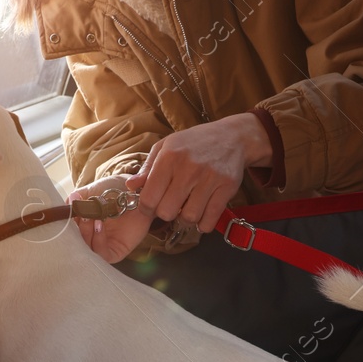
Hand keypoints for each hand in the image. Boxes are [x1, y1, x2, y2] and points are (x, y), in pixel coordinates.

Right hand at [69, 175, 154, 262]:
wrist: (135, 190)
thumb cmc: (112, 191)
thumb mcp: (89, 192)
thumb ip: (76, 199)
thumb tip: (69, 203)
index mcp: (80, 228)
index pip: (67, 234)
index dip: (65, 225)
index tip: (68, 212)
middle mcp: (90, 239)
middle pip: (75, 245)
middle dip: (76, 230)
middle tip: (82, 214)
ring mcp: (102, 247)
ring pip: (87, 251)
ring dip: (86, 233)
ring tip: (92, 217)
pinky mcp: (117, 252)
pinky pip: (104, 255)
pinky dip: (98, 241)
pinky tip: (99, 224)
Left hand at [127, 113, 271, 233]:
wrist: (232, 137)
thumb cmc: (194, 143)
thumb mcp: (166, 147)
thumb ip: (147, 168)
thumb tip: (130, 186)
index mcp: (169, 157)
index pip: (149, 197)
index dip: (146, 209)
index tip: (150, 208)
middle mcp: (189, 167)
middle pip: (167, 211)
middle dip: (165, 214)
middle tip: (170, 207)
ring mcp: (209, 178)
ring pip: (189, 217)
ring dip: (185, 219)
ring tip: (186, 210)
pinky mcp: (227, 187)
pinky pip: (210, 218)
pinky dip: (203, 224)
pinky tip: (201, 216)